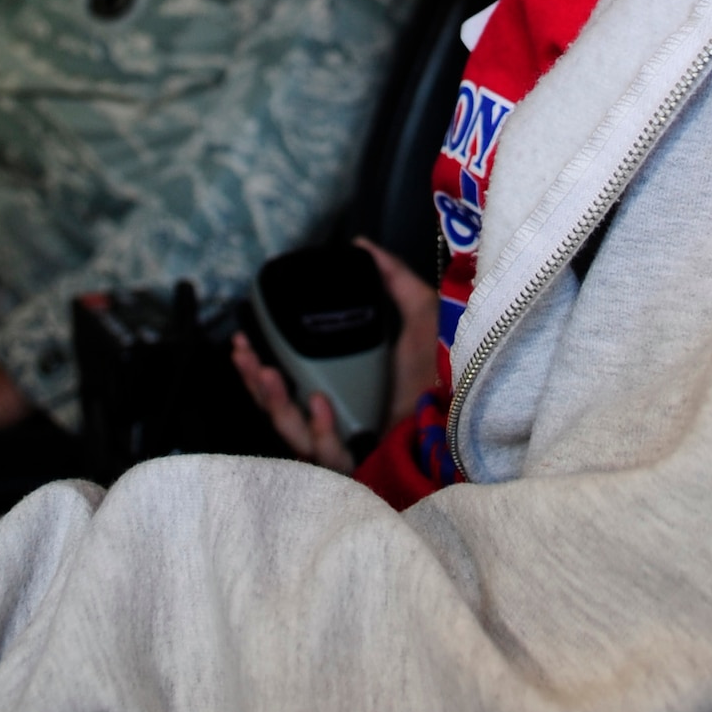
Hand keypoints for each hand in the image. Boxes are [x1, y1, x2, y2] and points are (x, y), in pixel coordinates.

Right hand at [230, 237, 440, 476]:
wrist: (468, 412)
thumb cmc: (441, 371)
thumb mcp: (419, 315)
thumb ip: (394, 278)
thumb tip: (362, 245)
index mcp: (338, 386)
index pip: (286, 381)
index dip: (259, 364)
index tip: (244, 338)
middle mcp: (334, 418)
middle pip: (279, 408)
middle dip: (254, 383)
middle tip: (243, 353)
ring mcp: (344, 445)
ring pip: (292, 432)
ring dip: (274, 403)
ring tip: (266, 374)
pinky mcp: (358, 465)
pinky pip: (327, 453)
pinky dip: (321, 430)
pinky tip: (320, 404)